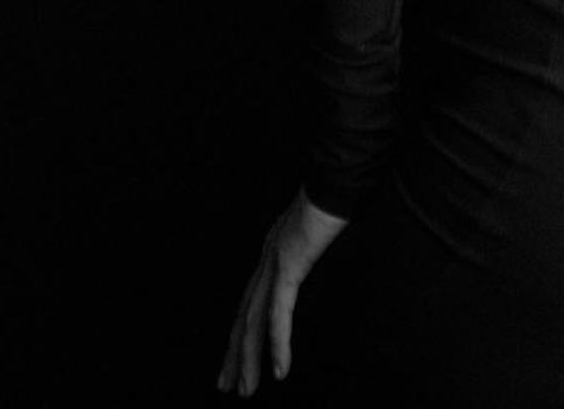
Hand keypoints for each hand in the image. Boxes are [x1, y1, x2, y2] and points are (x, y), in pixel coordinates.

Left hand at [217, 187, 348, 396]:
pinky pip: (279, 313)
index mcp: (272, 251)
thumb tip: (310, 245)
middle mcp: (267, 258)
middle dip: (235, 354)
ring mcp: (275, 261)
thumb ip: (306, 241)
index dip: (241, 332)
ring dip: (248, 359)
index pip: (250, 300)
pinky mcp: (289, 265)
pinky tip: (279, 369)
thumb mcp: (315, 227)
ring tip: (246, 389)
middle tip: (227, 386)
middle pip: (244, 316)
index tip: (235, 358)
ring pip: (254, 321)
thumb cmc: (333, 197)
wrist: (336, 176)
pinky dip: (277, 344)